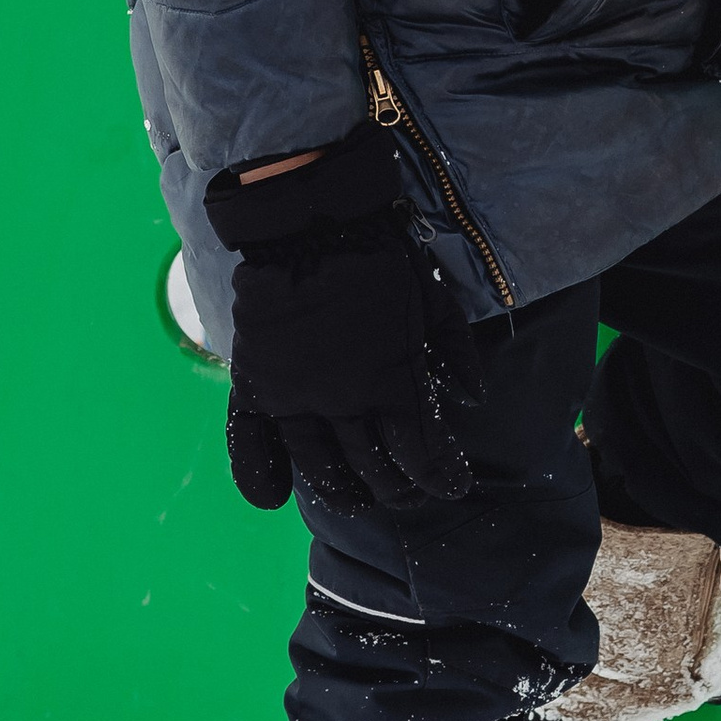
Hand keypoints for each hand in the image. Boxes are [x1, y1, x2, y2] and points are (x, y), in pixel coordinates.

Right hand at [206, 129, 476, 514]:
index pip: (421, 452)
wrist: (312, 223)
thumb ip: (455, 354)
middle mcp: (344, 401)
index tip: (451, 486)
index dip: (440, 477)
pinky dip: (257, 475)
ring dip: (343, 490)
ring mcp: (295, 396)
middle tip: (409, 489)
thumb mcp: (434, 302)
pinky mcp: (256, 384)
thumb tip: (472, 400)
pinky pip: (249, 442)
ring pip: (319, 465)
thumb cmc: (381, 258)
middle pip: (373, 468)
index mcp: (394, 381)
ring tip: (357, 498)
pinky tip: (272, 497)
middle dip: (398, 487)